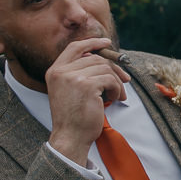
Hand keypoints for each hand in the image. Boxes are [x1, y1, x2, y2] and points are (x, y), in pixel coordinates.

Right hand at [45, 37, 131, 161]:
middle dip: (114, 69)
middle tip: (125, 80)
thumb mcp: (70, 91)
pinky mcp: (86, 85)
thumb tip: (104, 60)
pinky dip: (117, 90)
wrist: (70, 136)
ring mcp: (72, 77)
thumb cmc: (74, 117)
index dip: (92, 42)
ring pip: (105, 68)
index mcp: (54, 71)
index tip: (106, 43)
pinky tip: (114, 100)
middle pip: (96, 58)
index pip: (74, 48)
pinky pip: (110, 80)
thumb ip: (79, 74)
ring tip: (116, 96)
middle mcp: (61, 71)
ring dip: (116, 83)